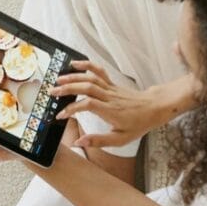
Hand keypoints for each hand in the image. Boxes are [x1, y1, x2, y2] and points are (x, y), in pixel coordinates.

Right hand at [51, 60, 200, 148]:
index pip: (88, 105)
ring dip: (73, 77)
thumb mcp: (120, 139)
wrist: (155, 108)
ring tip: (58, 79)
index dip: (72, 109)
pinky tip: (75, 64)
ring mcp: (111, 88)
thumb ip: (98, 141)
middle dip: (67, 89)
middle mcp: (109, 97)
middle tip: (52, 93)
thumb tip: (78, 142)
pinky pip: (98, 71)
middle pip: (86, 87)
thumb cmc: (138, 124)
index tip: (60, 115)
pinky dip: (86, 65)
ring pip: (90, 78)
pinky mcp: (112, 83)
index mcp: (111, 111)